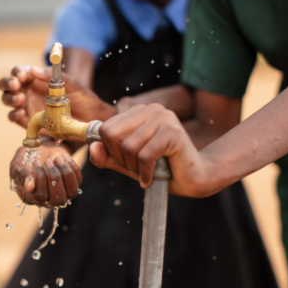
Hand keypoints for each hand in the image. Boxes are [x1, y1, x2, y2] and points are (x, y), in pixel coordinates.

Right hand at [0, 66, 115, 127]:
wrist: (91, 119)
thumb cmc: (82, 98)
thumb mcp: (71, 84)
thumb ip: (53, 76)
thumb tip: (33, 70)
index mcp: (36, 79)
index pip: (20, 72)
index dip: (17, 72)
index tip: (22, 75)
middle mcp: (28, 91)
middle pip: (8, 85)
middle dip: (8, 83)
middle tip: (16, 85)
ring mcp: (27, 106)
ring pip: (8, 100)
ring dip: (10, 98)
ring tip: (20, 99)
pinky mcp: (29, 122)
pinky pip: (14, 117)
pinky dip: (14, 114)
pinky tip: (20, 113)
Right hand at [10, 142, 82, 207]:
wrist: (40, 149)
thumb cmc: (25, 158)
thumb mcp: (18, 164)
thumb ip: (22, 175)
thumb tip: (30, 187)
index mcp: (31, 197)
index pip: (40, 196)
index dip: (40, 180)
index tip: (36, 162)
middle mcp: (47, 200)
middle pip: (57, 199)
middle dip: (54, 177)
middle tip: (48, 161)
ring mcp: (62, 193)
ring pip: (71, 193)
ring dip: (66, 174)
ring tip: (57, 158)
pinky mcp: (72, 184)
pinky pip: (78, 181)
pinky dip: (72, 167)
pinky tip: (63, 157)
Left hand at [89, 104, 211, 196]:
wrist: (194, 178)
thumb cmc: (161, 170)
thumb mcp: (127, 163)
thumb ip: (108, 156)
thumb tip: (93, 148)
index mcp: (138, 111)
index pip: (105, 128)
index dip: (109, 151)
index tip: (125, 163)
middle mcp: (151, 109)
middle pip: (112, 135)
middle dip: (119, 159)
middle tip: (135, 169)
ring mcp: (163, 118)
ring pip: (128, 147)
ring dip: (134, 168)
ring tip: (147, 173)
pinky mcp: (173, 132)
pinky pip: (144, 156)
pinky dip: (144, 173)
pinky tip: (152, 178)